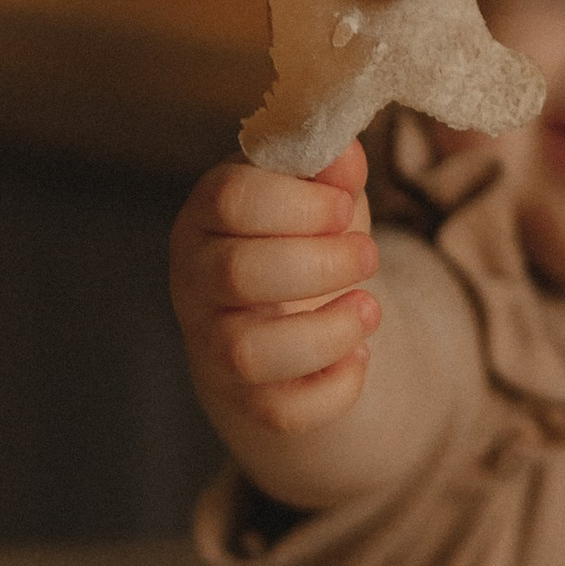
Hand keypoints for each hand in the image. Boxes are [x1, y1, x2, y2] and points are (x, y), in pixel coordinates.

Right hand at [171, 144, 377, 441]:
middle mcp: (194, 281)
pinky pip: (281, 411)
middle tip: (368, 254)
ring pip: (249, 352)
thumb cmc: (293, 238)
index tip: (343, 205)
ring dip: (327, 331)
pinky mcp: (242, 398)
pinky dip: (334, 387)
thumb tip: (346, 154)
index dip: (299, 202)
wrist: (276, 314)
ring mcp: (211, 344)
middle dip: (321, 263)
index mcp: (205, 216)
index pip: (231, 199)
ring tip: (370, 309)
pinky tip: (359, 356)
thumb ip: (330, 169)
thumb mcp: (314, 193)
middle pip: (239, 274)